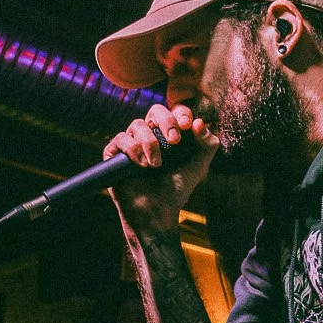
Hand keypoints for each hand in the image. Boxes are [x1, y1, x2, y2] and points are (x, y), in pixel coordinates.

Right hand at [103, 102, 217, 237]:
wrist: (157, 212)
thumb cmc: (176, 190)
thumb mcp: (199, 166)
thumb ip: (208, 144)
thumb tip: (199, 122)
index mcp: (169, 135)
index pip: (174, 112)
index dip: (181, 114)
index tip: (188, 126)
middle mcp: (149, 136)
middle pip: (155, 110)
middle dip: (166, 121)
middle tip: (175, 140)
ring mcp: (131, 144)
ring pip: (137, 124)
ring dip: (150, 143)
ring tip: (156, 165)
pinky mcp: (114, 154)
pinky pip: (120, 139)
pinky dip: (133, 150)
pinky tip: (142, 166)